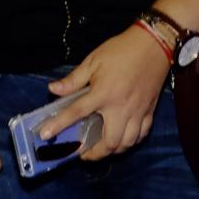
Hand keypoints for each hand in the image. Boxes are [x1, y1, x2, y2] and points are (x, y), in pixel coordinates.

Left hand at [44, 26, 171, 160]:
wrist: (153, 45)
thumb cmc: (120, 51)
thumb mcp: (92, 61)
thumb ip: (73, 79)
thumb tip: (53, 90)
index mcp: (103, 94)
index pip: (76, 113)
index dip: (58, 125)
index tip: (45, 135)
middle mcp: (121, 108)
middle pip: (110, 142)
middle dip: (95, 153)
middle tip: (83, 153)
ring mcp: (138, 112)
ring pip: (127, 143)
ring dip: (113, 150)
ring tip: (102, 148)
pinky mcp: (150, 111)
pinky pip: (142, 135)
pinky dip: (131, 141)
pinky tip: (123, 138)